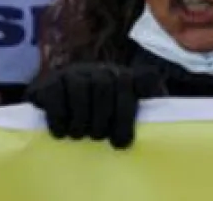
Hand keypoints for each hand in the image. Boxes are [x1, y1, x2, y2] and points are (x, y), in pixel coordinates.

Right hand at [25, 63, 164, 149]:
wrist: (56, 100)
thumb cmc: (98, 112)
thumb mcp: (124, 110)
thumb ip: (146, 110)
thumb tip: (162, 120)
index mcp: (125, 76)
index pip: (139, 81)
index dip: (128, 113)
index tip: (122, 142)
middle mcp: (101, 70)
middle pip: (106, 86)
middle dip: (103, 117)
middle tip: (98, 137)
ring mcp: (75, 73)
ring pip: (81, 88)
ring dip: (81, 117)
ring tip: (79, 136)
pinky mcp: (50, 82)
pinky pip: (55, 93)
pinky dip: (59, 115)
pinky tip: (61, 132)